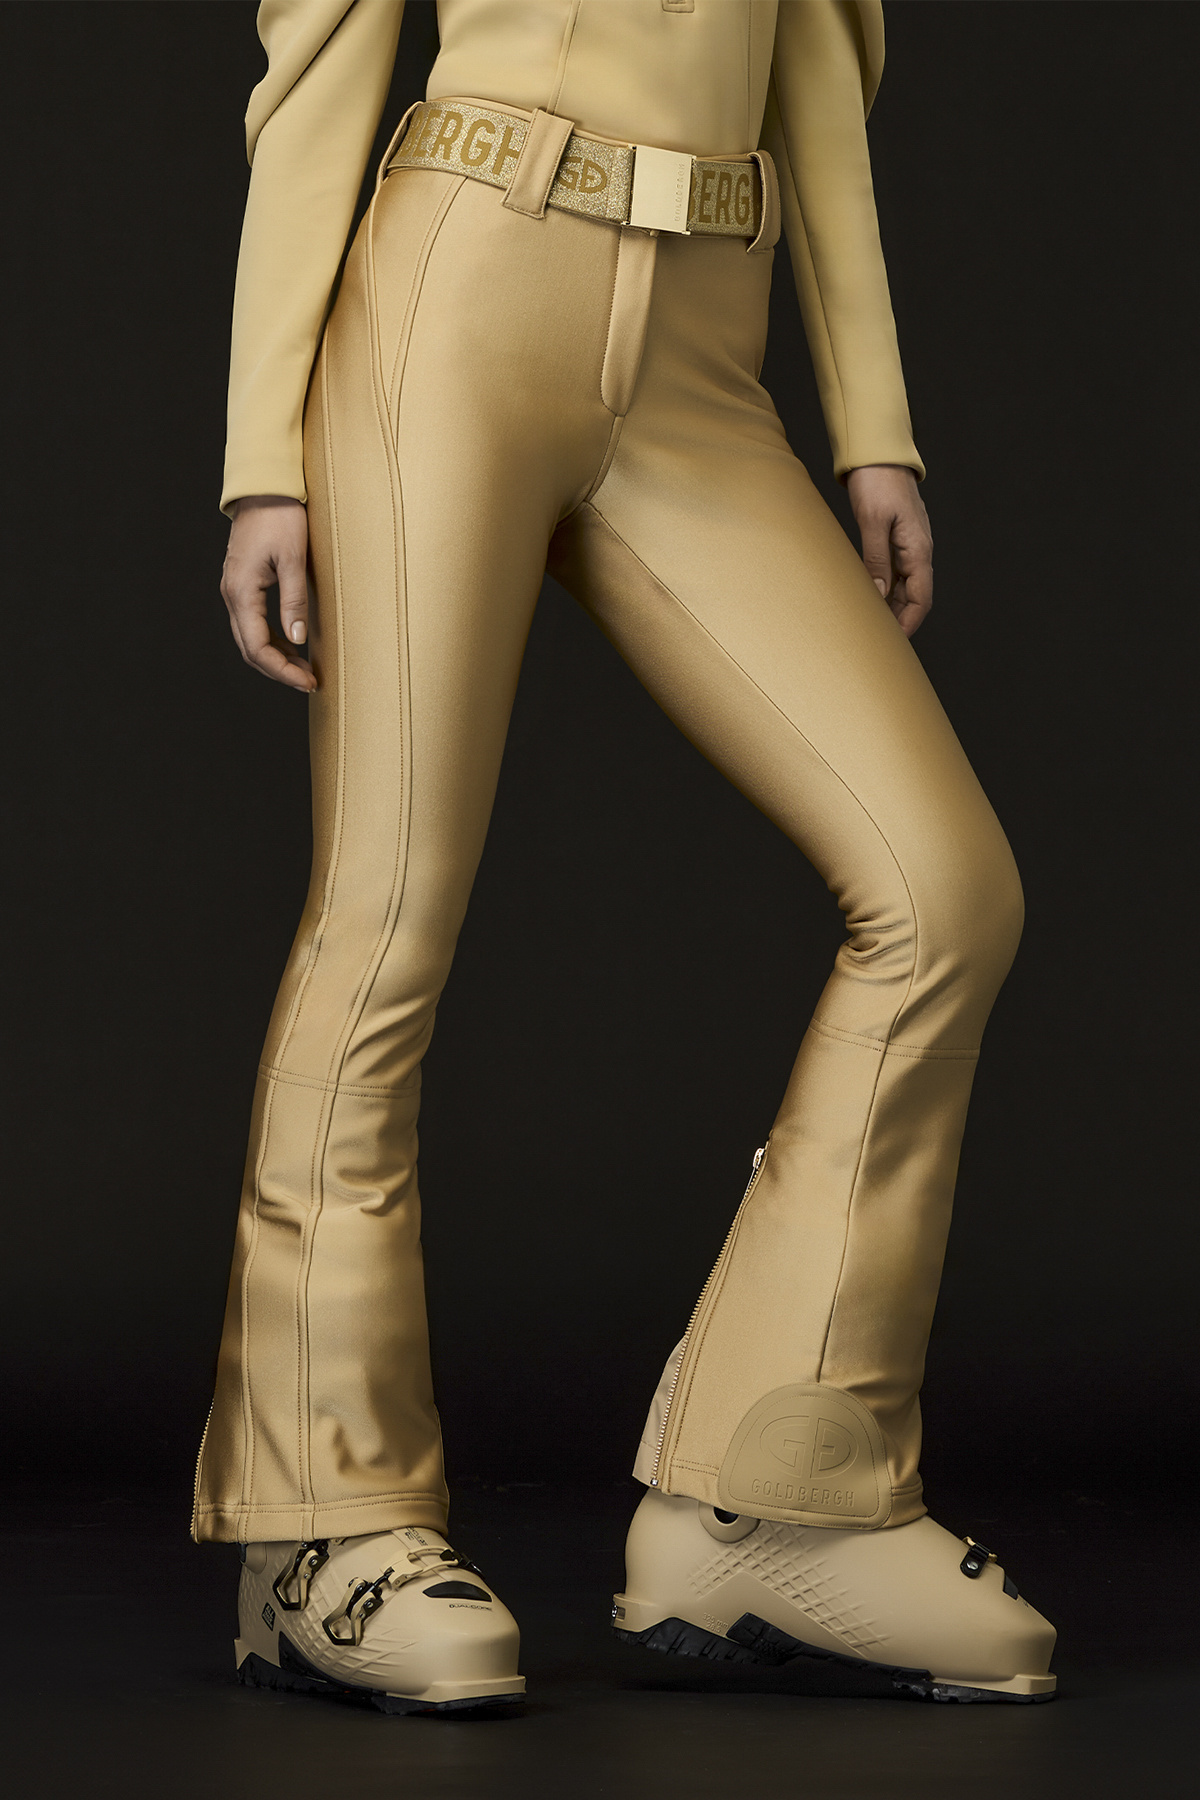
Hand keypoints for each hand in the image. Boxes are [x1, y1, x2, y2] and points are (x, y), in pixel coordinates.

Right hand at [220, 495, 315, 691]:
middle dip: (279, 670)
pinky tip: (293, 645)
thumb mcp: (294, 558)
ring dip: (275, 657)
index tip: (308, 681)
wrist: (264, 486)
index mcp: (241, 591)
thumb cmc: (280, 516)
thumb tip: (297, 640)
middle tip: (310, 681)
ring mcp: (234, 589)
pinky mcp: (242, 584)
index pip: (257, 647)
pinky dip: (271, 640)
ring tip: (305, 668)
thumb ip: (294, 600)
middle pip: (249, 649)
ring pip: (250, 638)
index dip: (282, 671)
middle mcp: (231, 594)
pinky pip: (252, 622)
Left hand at [846, 465, 932, 637]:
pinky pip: (894, 572)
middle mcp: (917, 550)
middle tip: (877, 640)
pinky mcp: (895, 538)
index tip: (893, 642)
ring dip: (891, 606)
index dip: (909, 623)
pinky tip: (869, 597)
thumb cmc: (876, 482)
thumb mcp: (872, 522)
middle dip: (899, 620)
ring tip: (870, 624)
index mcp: (918, 549)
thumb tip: (880, 595)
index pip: (921, 598)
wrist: (877, 453)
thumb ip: (876, 559)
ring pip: (904, 586)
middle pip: (914, 596)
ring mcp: (907, 545)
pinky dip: (884, 588)